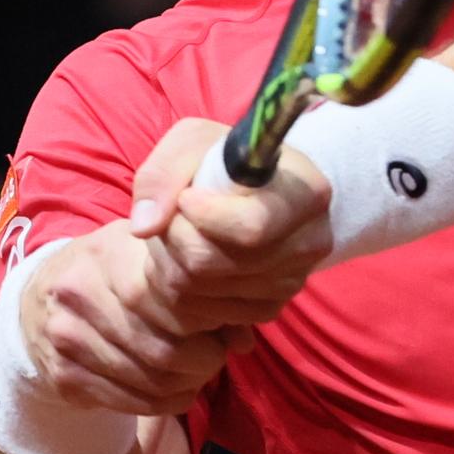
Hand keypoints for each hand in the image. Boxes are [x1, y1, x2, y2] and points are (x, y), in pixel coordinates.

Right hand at [17, 220, 242, 417]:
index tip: (223, 324)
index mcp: (108, 256)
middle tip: (216, 356)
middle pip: (163, 349)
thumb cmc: (111, 269)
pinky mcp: (64, 378)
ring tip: (198, 373)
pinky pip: (130, 402)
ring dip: (187, 385)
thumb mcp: (150, 255)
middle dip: (203, 361)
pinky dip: (163, 402)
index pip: (173, 302)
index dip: (208, 322)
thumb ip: (200, 286)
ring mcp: (68, 341)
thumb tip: (244, 337)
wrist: (37, 298)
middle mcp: (80, 297)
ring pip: (150, 382)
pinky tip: (175, 389)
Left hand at [127, 118, 333, 325]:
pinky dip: (183, 287)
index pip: (249, 227)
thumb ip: (163, 173)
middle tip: (173, 214)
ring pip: (199, 288)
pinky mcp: (271, 308)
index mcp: (306, 193)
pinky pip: (204, 312)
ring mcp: (292, 282)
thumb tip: (143, 226)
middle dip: (174, 237)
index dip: (202, 216)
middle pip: (212, 262)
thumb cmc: (227, 160)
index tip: (185, 197)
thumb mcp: (194, 142)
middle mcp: (309, 243)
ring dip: (171, 261)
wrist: (258, 191)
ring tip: (180, 232)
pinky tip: (191, 259)